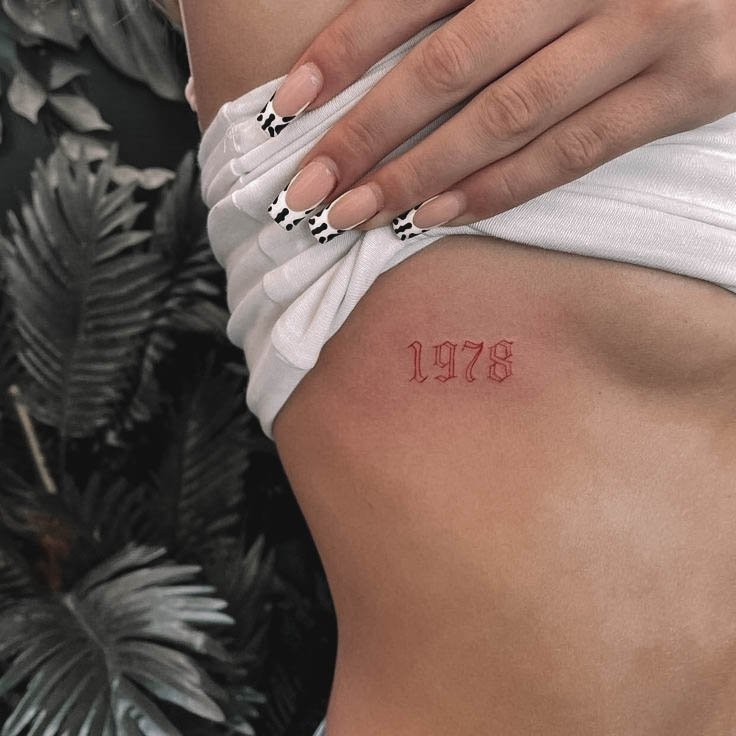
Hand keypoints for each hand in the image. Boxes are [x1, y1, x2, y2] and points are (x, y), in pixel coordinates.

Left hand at [263, 0, 735, 240]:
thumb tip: (391, 45)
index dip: (347, 44)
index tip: (290, 101)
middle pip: (452, 63)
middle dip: (370, 131)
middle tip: (310, 188)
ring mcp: (647, 26)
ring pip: (507, 115)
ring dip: (422, 174)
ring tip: (358, 215)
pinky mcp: (691, 86)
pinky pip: (577, 150)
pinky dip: (501, 188)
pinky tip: (440, 216)